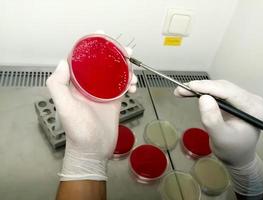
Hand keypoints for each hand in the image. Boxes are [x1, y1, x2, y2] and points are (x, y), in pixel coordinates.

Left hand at [47, 56, 136, 180]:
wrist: (93, 151)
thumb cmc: (78, 131)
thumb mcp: (65, 107)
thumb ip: (58, 85)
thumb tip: (63, 61)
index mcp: (75, 85)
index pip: (82, 60)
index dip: (91, 46)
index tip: (101, 35)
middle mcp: (89, 86)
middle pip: (102, 64)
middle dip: (114, 55)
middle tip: (126, 50)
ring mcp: (103, 93)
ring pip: (115, 74)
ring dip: (126, 69)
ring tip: (134, 70)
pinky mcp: (114, 101)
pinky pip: (123, 86)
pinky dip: (130, 83)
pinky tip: (135, 86)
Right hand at [174, 80, 262, 195]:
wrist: (237, 157)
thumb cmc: (232, 150)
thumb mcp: (220, 138)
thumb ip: (212, 119)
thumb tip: (203, 98)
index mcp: (253, 108)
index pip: (229, 92)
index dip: (208, 87)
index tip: (190, 86)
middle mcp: (251, 99)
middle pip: (223, 87)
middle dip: (201, 87)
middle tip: (180, 90)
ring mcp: (243, 98)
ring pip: (219, 87)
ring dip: (200, 88)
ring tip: (182, 91)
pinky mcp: (235, 99)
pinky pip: (218, 91)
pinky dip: (204, 91)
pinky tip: (192, 92)